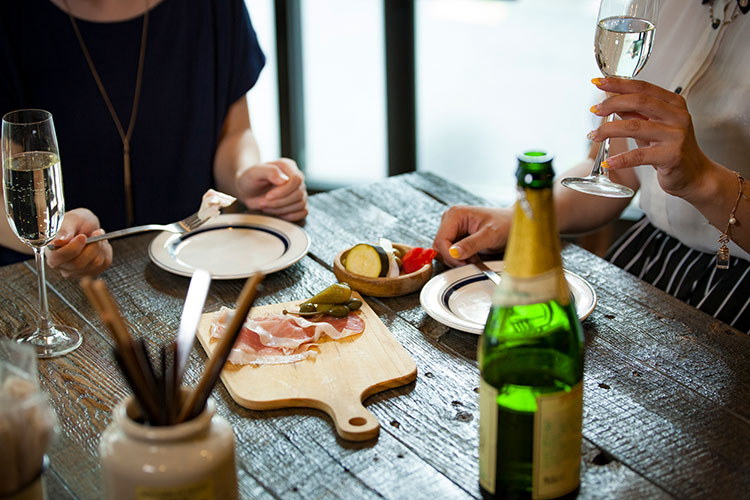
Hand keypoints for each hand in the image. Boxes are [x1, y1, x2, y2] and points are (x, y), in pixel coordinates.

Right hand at [47, 208, 111, 277]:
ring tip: (96, 235)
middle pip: (78, 264)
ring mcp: (78, 271)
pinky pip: (104, 262)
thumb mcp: (70, 220)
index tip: (82, 237)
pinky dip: (105, 250)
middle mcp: (62, 266)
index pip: (58, 257)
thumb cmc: (75, 223)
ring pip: (94, 263)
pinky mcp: (93, 272)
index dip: (72, 248)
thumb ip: (65, 230)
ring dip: (100, 246)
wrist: (85, 227)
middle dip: (92, 246)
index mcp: (51, 253)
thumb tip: (59, 241)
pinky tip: (99, 244)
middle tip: (97, 232)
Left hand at [235, 158, 307, 220]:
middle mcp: (296, 178)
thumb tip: (284, 180)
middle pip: (299, 193)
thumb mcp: (255, 172)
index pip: (297, 179)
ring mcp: (299, 191)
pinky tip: (276, 212)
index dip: (284, 191)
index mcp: (288, 166)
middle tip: (263, 203)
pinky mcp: (298, 204)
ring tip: (266, 207)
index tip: (268, 196)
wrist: (247, 190)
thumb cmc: (250, 179)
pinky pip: (302, 213)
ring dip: (281, 209)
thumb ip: (270, 171)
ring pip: (300, 204)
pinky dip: (289, 216)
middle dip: (280, 202)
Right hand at [432, 206, 511, 266]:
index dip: (449, 255)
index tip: (463, 263)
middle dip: (453, 258)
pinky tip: (472, 257)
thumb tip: (453, 253)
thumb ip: (471, 244)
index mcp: (455, 214)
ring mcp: (452, 228)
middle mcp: (450, 220)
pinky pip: (450, 252)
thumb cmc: (505, 224)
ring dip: (457, 259)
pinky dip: (460, 259)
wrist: (513, 224)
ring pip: (443, 251)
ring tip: (474, 259)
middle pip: (439, 246)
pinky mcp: (456, 236)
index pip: (441, 240)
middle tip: (469, 263)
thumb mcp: (490, 235)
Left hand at [588, 77, 714, 202]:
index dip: (618, 84)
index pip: (643, 87)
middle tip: (594, 110)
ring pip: (635, 127)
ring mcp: (676, 136)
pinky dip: (620, 159)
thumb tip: (610, 99)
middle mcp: (677, 116)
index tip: (597, 82)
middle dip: (612, 103)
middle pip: (639, 101)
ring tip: (593, 136)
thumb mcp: (653, 126)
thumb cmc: (671, 149)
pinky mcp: (671, 156)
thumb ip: (635, 113)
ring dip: (609, 130)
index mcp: (673, 104)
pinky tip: (607, 162)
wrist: (695, 175)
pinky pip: (639, 156)